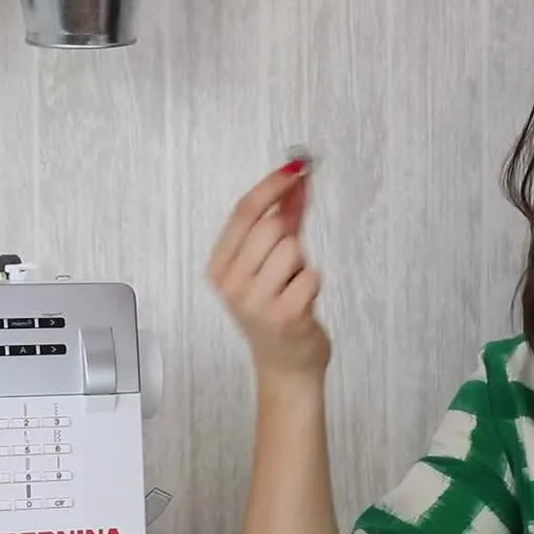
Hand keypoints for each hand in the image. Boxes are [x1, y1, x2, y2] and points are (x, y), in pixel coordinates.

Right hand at [207, 158, 330, 379]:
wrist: (286, 364)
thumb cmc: (279, 308)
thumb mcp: (274, 259)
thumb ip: (285, 216)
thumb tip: (297, 177)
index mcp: (220, 267)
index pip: (244, 213)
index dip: (272, 186)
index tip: (295, 169)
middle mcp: (231, 284)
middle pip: (271, 227)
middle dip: (290, 237)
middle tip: (289, 264)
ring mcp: (255, 302)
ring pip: (293, 249)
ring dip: (302, 264)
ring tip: (293, 287)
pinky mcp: (283, 316)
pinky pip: (311, 275)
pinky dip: (313, 284)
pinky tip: (302, 301)